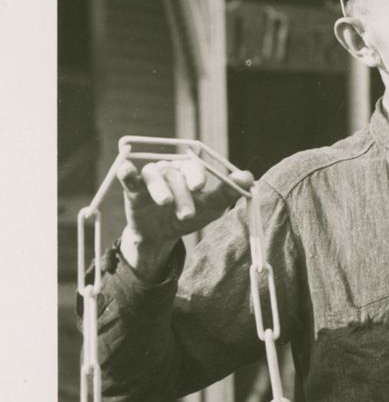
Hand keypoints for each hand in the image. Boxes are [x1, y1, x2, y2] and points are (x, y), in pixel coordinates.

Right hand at [115, 151, 253, 279]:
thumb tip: (249, 178)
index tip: (200, 187)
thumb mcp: (209, 208)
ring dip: (160, 189)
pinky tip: (127, 171)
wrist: (162, 235)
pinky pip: (128, 176)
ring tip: (166, 203)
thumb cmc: (188, 215)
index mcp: (187, 168)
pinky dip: (127, 172)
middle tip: (188, 214)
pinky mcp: (132, 188)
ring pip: (154, 176)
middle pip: (175, 175)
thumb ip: (227, 193)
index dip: (196, 175)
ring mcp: (150, 176)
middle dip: (182, 194)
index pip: (193, 166)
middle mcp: (169, 168)